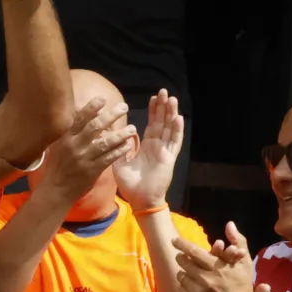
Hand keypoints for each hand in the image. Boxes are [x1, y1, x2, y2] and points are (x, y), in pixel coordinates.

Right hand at [38, 96, 136, 203]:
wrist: (56, 190)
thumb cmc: (58, 165)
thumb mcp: (60, 145)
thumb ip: (72, 131)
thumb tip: (82, 112)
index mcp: (67, 137)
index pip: (80, 118)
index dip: (92, 107)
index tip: (103, 99)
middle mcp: (76, 145)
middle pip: (95, 127)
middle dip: (111, 115)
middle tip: (124, 107)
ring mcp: (84, 158)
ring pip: (105, 143)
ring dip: (120, 134)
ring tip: (132, 128)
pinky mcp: (92, 170)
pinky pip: (108, 158)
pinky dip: (119, 151)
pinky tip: (128, 146)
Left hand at [112, 90, 183, 211]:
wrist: (140, 200)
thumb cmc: (130, 184)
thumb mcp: (119, 162)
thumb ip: (119, 147)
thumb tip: (113, 132)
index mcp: (147, 145)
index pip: (152, 123)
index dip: (154, 111)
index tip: (153, 97)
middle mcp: (158, 146)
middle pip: (163, 122)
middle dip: (163, 107)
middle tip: (164, 91)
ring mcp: (165, 151)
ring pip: (170, 128)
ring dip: (172, 114)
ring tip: (172, 99)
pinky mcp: (169, 158)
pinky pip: (174, 142)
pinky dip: (177, 130)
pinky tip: (178, 118)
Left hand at [173, 223, 265, 291]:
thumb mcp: (245, 266)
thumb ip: (239, 242)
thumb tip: (229, 224)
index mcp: (218, 267)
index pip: (194, 251)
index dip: (182, 244)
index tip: (175, 241)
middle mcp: (206, 278)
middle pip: (184, 262)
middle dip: (181, 257)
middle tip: (180, 256)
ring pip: (181, 275)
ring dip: (183, 271)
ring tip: (187, 272)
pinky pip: (182, 288)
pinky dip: (184, 284)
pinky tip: (190, 285)